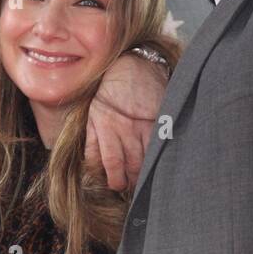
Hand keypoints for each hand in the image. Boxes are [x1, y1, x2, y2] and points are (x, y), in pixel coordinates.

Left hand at [86, 53, 168, 191]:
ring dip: (144, 174)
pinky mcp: (159, 120)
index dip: (113, 180)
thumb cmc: (108, 93)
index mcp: (105, 128)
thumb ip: (92, 142)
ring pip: (145, 159)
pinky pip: (160, 144)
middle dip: (130, 181)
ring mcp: (143, 125)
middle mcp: (124, 129)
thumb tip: (93, 169)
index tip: (116, 186)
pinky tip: (159, 164)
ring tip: (144, 180)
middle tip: (131, 187)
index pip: (109, 163)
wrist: (132, 66)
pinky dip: (160, 156)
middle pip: (129, 166)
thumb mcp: (92, 115)